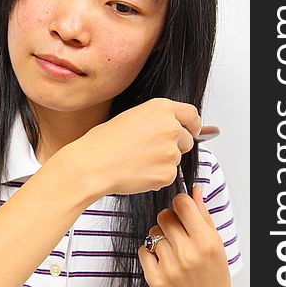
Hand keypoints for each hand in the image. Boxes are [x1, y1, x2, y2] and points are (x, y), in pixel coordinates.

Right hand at [69, 97, 201, 196]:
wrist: (92, 165)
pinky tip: (136, 173)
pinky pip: (168, 176)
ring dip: (162, 163)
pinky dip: (155, 178)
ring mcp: (171, 152)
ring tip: (136, 162)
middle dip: (175, 147)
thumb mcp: (131, 117)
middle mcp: (171, 128)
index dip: (193, 125)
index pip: (191, 114)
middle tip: (150, 153)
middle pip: (187, 140)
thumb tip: (174, 130)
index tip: (192, 131)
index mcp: (161, 109)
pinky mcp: (168, 174)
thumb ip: (156, 121)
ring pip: (175, 159)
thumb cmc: (103, 142)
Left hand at [138, 186, 235, 286]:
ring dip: (160, 238)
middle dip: (169, 220)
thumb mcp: (216, 244)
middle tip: (177, 233)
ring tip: (173, 251)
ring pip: (152, 233)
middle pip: (164, 216)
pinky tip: (164, 261)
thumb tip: (194, 190)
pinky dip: (150, 253)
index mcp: (206, 242)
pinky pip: (143, 250)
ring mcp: (170, 268)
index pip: (182, 204)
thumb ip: (202, 215)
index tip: (182, 210)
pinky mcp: (155, 279)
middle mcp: (188, 254)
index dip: (180, 203)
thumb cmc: (213, 275)